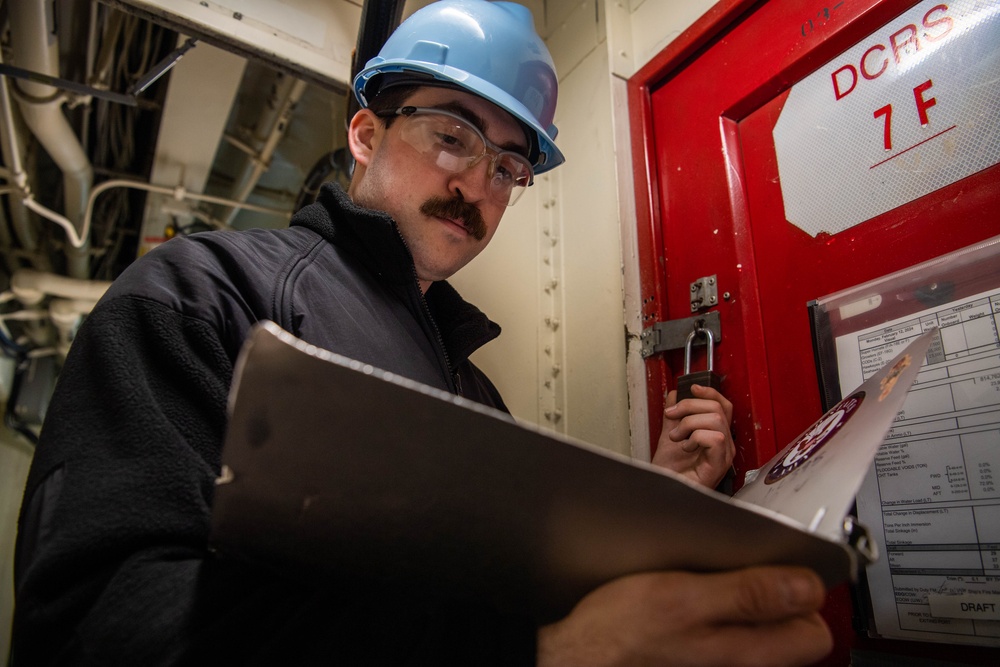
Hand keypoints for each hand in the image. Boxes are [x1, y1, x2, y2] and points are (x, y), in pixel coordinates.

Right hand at [537, 566, 831, 666]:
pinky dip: (717, 615)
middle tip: (738, 567)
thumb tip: (807, 586)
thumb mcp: (683, 597)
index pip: (815, 630)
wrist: (578, 658)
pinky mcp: (700, 663)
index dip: (800, 590)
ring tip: (708, 579)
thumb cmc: (620, 634)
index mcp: (751, 655)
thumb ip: (749, 594)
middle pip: (790, 632)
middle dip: (772, 595)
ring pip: (758, 634)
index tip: (777, 564)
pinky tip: (691, 600)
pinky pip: (729, 638)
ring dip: (741, 602)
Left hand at [652, 384, 734, 487]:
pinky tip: (686, 448)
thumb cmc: (670, 474)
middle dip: (690, 406)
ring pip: (716, 420)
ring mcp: (724, 455)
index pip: (724, 406)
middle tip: (671, 417)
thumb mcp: (670, 436)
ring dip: (689, 423)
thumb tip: (674, 395)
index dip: (710, 393)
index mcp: (716, 436)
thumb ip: (674, 416)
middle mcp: (724, 445)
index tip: (692, 388)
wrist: (663, 493)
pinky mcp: (719, 465)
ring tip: (677, 437)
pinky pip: (715, 438)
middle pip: (718, 408)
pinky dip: (695, 437)